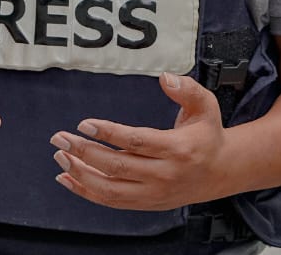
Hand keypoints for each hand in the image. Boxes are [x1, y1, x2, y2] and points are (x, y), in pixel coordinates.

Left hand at [49, 72, 227, 210]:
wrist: (220, 172)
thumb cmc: (207, 135)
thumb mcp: (206, 105)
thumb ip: (187, 89)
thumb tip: (164, 77)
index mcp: (177, 149)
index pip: (137, 142)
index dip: (109, 133)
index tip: (84, 124)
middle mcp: (164, 174)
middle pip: (117, 166)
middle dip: (84, 152)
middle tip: (60, 138)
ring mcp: (154, 193)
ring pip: (110, 189)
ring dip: (81, 174)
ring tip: (60, 156)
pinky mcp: (146, 203)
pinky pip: (111, 201)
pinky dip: (86, 192)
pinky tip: (68, 177)